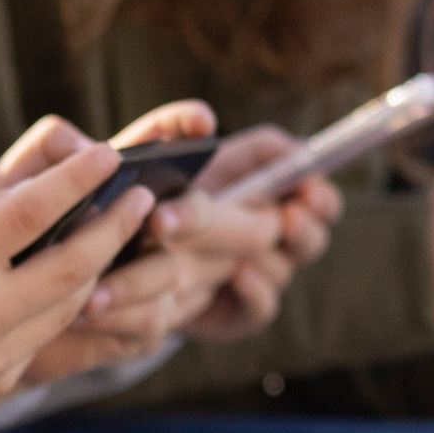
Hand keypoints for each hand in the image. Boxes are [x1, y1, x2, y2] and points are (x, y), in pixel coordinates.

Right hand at [0, 120, 153, 399]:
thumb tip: (47, 189)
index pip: (30, 214)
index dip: (74, 181)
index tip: (111, 154)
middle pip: (72, 267)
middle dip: (115, 228)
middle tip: (142, 197)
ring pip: (73, 303)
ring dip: (103, 264)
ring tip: (121, 230)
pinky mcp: (5, 378)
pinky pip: (55, 333)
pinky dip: (76, 299)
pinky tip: (90, 273)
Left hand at [163, 125, 331, 344]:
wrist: (116, 258)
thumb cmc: (141, 194)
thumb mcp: (154, 156)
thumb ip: (178, 126)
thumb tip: (203, 119)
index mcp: (260, 191)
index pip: (311, 189)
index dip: (317, 187)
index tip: (307, 183)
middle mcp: (265, 235)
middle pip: (312, 232)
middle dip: (307, 222)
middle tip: (290, 214)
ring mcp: (255, 274)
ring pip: (285, 265)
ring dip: (271, 253)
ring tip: (251, 241)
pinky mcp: (237, 313)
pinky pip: (262, 306)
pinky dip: (256, 289)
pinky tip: (239, 273)